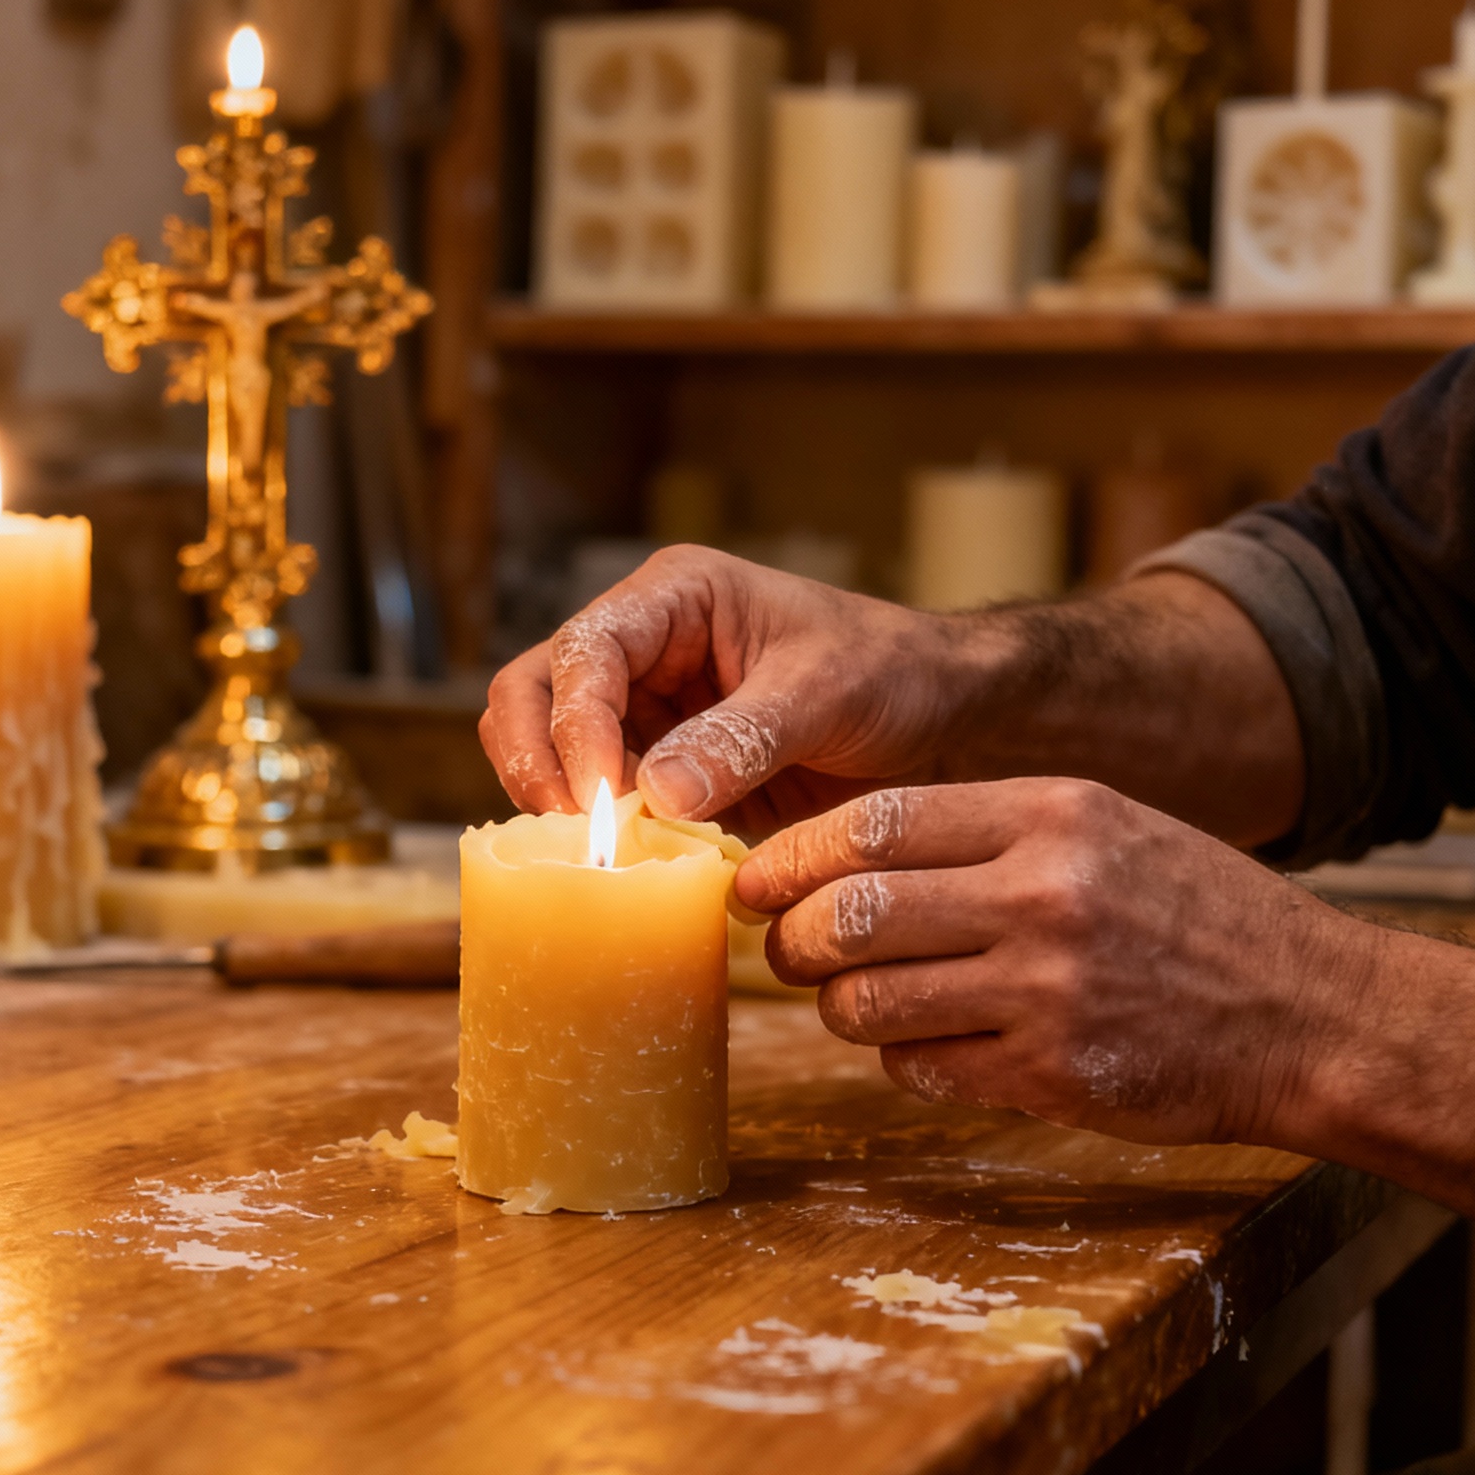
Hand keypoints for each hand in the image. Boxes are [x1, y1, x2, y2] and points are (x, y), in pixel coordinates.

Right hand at [480, 546, 971, 833]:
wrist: (942, 716)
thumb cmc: (892, 671)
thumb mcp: (827, 691)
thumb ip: (745, 736)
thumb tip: (658, 793)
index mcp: (673, 600)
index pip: (584, 653)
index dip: (576, 726)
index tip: (607, 800)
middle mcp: (641, 651)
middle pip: (532, 697)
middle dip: (539, 765)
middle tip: (581, 837)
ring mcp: (643, 715)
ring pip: (550, 756)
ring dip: (566, 810)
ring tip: (612, 860)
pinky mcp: (658, 775)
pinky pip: (604, 808)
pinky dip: (609, 841)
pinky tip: (640, 873)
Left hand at [738, 779, 1380, 1145]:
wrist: (1313, 1015)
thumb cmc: (1196, 915)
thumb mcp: (1105, 828)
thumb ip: (984, 834)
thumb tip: (839, 857)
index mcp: (1053, 814)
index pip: (874, 823)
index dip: (792, 855)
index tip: (756, 878)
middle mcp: (1045, 895)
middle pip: (850, 913)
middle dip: (792, 938)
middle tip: (786, 949)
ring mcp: (1048, 991)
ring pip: (869, 1001)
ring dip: (839, 1007)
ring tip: (854, 1000)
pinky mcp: (1053, 1075)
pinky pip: (921, 1068)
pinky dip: (903, 1059)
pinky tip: (932, 1044)